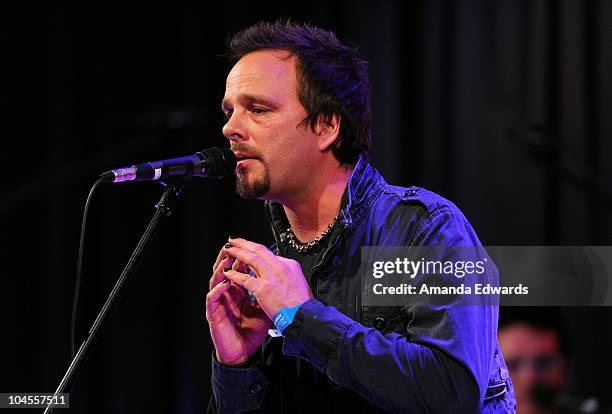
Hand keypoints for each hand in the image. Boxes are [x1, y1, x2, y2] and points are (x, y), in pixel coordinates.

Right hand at [206, 244, 271, 365]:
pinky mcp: (213, 313)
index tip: (251, 248)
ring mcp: (218, 303)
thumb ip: (268, 293)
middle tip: (234, 245)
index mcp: (238, 291)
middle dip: (229, 257)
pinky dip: (218, 289)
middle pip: (224, 270)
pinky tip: (224, 283)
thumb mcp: (264, 308)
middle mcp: (226, 294)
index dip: (243, 258)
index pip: (238, 270)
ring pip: (215, 280)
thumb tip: (282, 280)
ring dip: (221, 269)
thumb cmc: (252, 331)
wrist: (243, 351)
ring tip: (227, 259)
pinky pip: (211, 298)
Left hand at [221, 237, 313, 318]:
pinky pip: (244, 278)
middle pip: (259, 249)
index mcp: (290, 265)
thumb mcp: (298, 282)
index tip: (247, 250)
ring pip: (251, 259)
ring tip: (228, 250)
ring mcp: (272, 277)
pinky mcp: (263, 288)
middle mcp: (281, 267)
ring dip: (237, 253)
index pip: (270, 254)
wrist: (305, 316)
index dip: (255, 251)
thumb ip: (286, 274)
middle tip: (233, 239)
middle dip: (244, 243)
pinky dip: (234, 274)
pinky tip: (227, 272)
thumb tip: (277, 272)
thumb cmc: (302, 304)